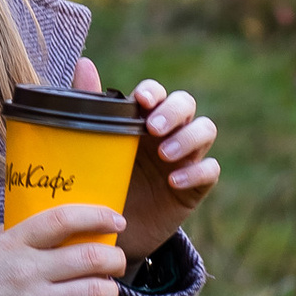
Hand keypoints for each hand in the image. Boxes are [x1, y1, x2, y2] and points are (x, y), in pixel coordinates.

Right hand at [0, 202, 126, 295]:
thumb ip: (15, 232)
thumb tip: (44, 219)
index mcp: (13, 243)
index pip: (63, 220)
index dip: (96, 216)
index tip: (116, 219)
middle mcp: (27, 271)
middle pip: (90, 257)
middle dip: (114, 258)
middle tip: (116, 260)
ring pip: (96, 291)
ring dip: (109, 288)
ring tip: (106, 287)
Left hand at [77, 59, 219, 261]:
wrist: (111, 232)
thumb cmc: (101, 183)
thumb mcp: (94, 149)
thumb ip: (91, 107)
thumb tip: (84, 63)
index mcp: (142, 119)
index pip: (157, 93)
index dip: (154, 92)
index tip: (142, 100)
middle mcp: (167, 132)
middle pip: (186, 104)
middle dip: (173, 111)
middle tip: (153, 128)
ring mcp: (185, 157)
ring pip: (205, 130)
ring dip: (188, 137)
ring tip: (165, 155)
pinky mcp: (195, 186)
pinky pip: (210, 170)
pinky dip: (197, 171)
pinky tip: (174, 182)